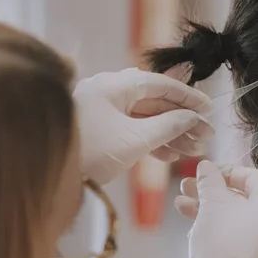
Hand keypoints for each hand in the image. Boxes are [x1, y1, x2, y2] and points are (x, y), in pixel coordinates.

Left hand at [73, 68, 212, 184]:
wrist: (48, 174)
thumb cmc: (90, 152)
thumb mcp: (135, 140)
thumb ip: (169, 126)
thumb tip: (192, 117)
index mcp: (114, 86)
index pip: (160, 84)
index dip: (188, 97)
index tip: (209, 109)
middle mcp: (107, 93)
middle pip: (154, 101)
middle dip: (182, 120)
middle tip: (206, 135)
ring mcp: (101, 111)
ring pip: (144, 118)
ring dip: (170, 134)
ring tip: (192, 150)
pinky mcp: (98, 131)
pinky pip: (131, 130)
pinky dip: (151, 141)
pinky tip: (170, 156)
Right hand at [173, 162, 257, 257]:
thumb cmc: (221, 242)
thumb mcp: (212, 204)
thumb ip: (209, 181)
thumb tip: (206, 166)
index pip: (253, 177)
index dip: (224, 170)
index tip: (202, 171)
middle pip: (243, 198)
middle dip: (211, 191)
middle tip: (186, 186)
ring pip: (237, 218)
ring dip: (209, 208)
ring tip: (180, 204)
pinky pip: (239, 236)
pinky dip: (219, 227)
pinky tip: (192, 224)